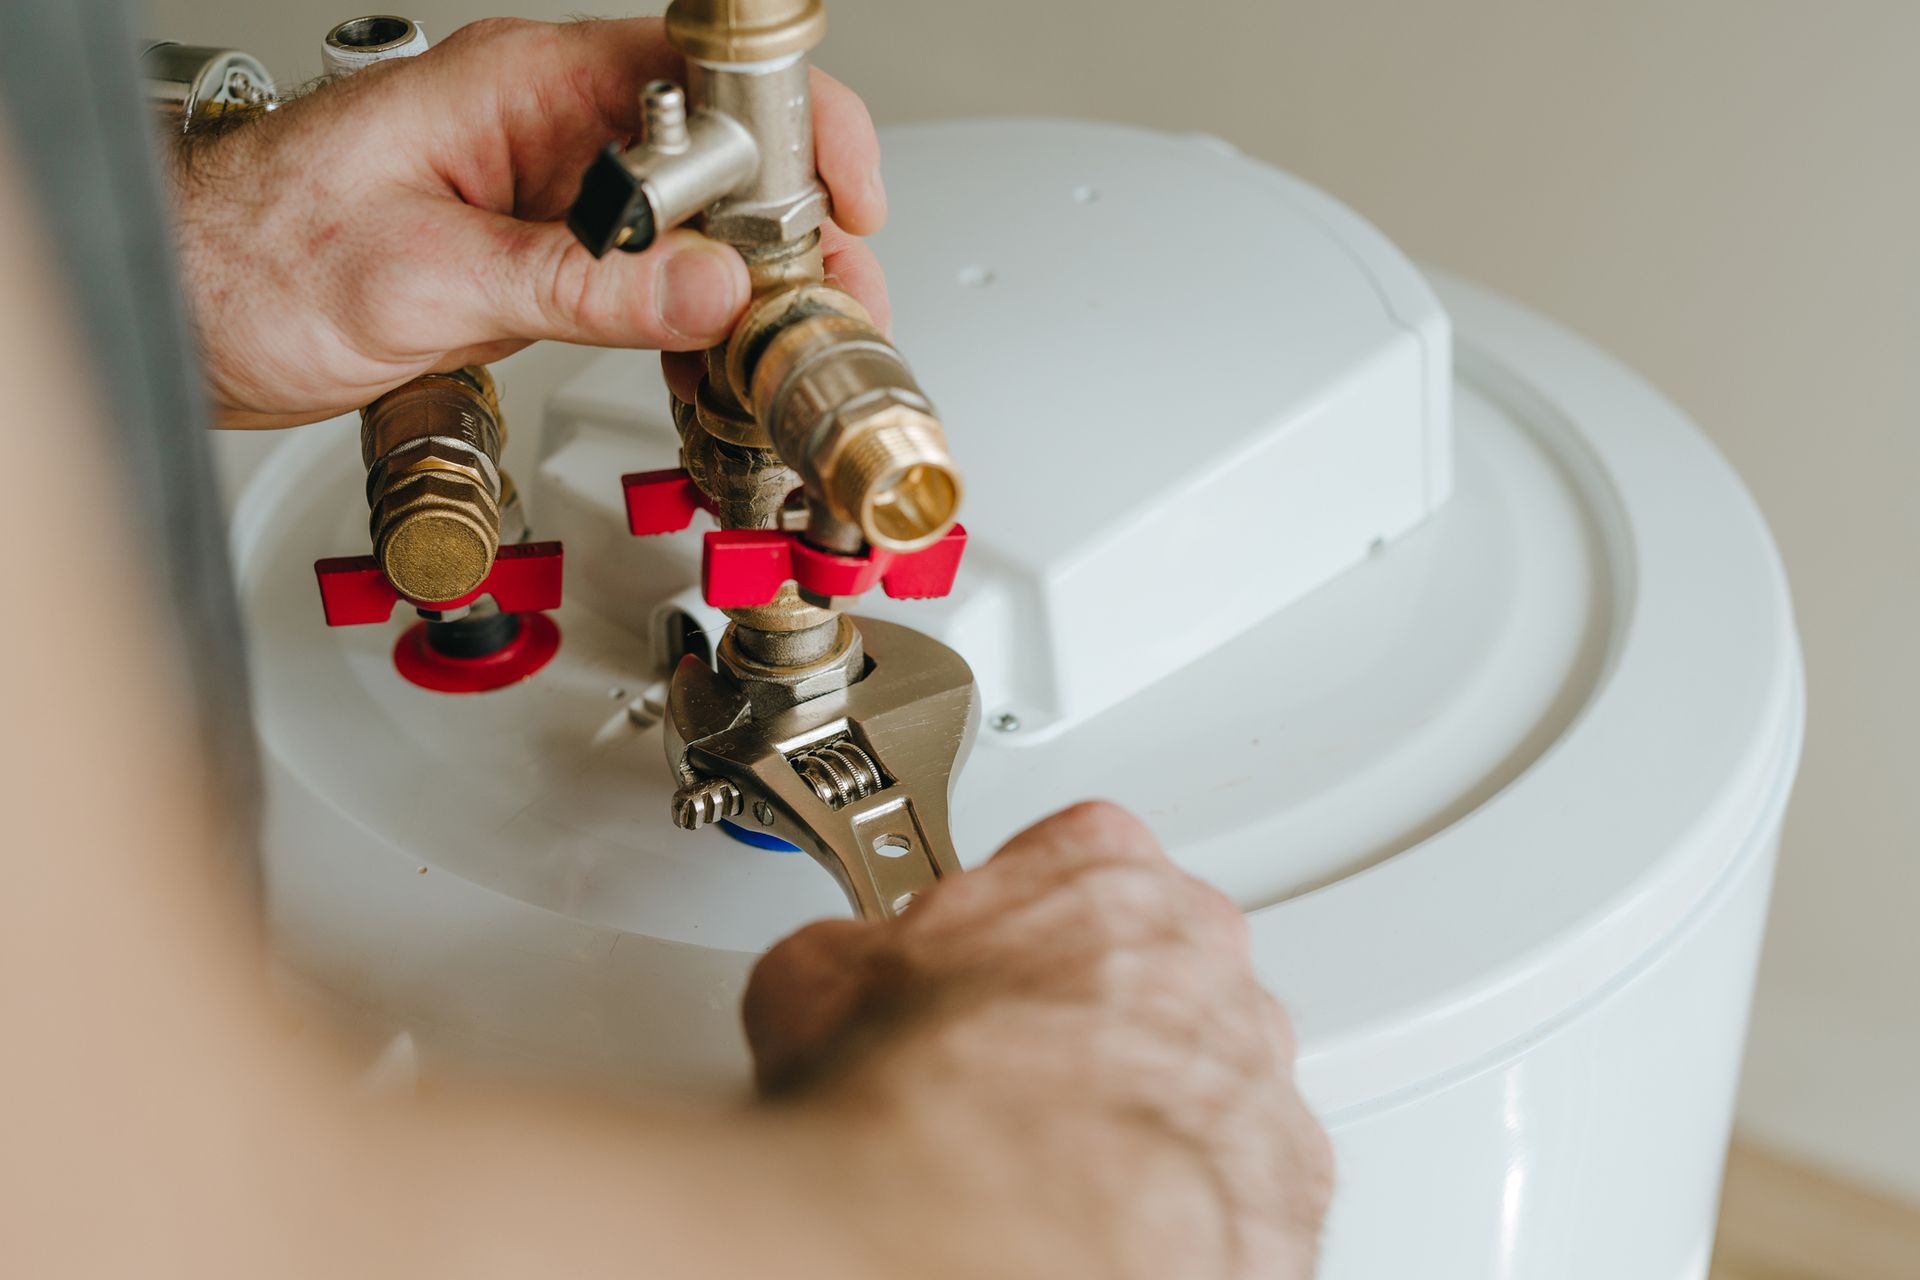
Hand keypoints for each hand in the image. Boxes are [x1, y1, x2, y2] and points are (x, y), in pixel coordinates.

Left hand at [167, 16, 890, 428]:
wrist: (174, 311)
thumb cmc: (248, 258)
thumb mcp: (430, 279)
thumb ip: (583, 286)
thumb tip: (712, 289)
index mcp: (523, 87)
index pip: (702, 77)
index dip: (793, 131)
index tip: (846, 207)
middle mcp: (546, 132)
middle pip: (720, 160)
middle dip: (794, 234)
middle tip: (836, 313)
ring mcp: (548, 198)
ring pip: (693, 229)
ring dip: (752, 294)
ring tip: (795, 357)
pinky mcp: (538, 261)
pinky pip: (646, 284)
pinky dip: (692, 330)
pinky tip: (717, 372)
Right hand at [745, 802, 1333, 1279]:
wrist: (979, 1238)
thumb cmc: (918, 1105)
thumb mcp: (814, 977)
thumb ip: (860, 949)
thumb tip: (839, 975)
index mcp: (1102, 872)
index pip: (1076, 857)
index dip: (1015, 920)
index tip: (977, 962)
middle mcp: (1203, 952)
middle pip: (1158, 959)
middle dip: (1095, 1007)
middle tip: (1011, 1068)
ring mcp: (1256, 1065)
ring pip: (1213, 1066)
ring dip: (1153, 1100)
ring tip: (1057, 1160)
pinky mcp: (1291, 1180)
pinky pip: (1248, 1175)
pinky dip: (1195, 1197)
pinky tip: (1118, 1217)